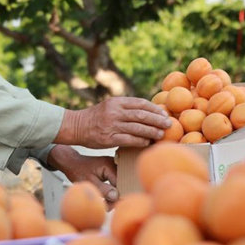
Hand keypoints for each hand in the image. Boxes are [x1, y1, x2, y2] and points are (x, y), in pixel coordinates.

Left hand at [48, 145, 118, 202]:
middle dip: (115, 197)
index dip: (117, 196)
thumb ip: (103, 189)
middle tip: (107, 207)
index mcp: (110, 165)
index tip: (111, 206)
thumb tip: (116, 196)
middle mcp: (114, 164)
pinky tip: (105, 199)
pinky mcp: (112, 171)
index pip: (120, 183)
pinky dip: (111, 191)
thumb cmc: (78, 170)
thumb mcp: (89, 182)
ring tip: (105, 205)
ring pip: (119, 185)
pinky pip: (116, 183)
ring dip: (113, 196)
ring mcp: (114, 167)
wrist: (72, 163)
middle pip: (122, 184)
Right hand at [54, 97, 170, 148]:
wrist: (76, 126)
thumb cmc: (96, 117)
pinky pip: (129, 140)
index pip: (140, 103)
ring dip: (152, 131)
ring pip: (137, 128)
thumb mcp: (109, 106)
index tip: (164, 114)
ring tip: (161, 134)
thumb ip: (125, 108)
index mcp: (116, 102)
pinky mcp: (109, 138)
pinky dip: (140, 141)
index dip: (154, 109)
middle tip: (168, 124)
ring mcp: (111, 125)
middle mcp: (114, 112)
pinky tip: (147, 142)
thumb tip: (149, 113)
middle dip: (157, 120)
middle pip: (142, 115)